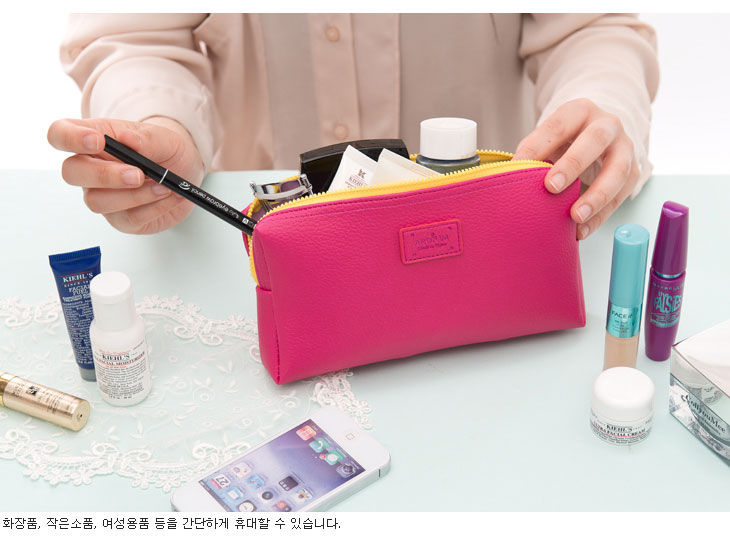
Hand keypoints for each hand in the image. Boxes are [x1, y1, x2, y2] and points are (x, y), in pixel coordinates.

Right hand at [47, 116, 204, 233]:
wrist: (185, 173)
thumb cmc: (165, 151)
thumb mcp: (164, 138)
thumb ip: (147, 139)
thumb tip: (128, 139)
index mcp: (92, 139)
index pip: (60, 134)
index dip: (70, 138)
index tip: (97, 141)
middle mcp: (90, 169)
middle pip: (71, 173)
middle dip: (105, 175)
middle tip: (138, 175)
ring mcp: (102, 196)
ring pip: (98, 202)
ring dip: (136, 196)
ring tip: (165, 187)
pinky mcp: (120, 219)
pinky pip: (128, 219)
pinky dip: (154, 208)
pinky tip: (170, 197)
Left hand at [513, 98, 639, 239]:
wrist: (600, 137)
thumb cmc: (567, 139)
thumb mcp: (549, 137)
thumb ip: (533, 152)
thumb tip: (511, 175)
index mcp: (580, 111)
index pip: (558, 125)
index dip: (539, 145)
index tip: (519, 165)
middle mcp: (607, 125)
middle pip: (595, 140)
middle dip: (573, 164)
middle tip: (551, 187)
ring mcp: (624, 148)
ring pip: (618, 170)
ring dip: (596, 196)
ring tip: (575, 217)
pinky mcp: (633, 172)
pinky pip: (621, 195)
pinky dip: (601, 216)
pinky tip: (582, 229)